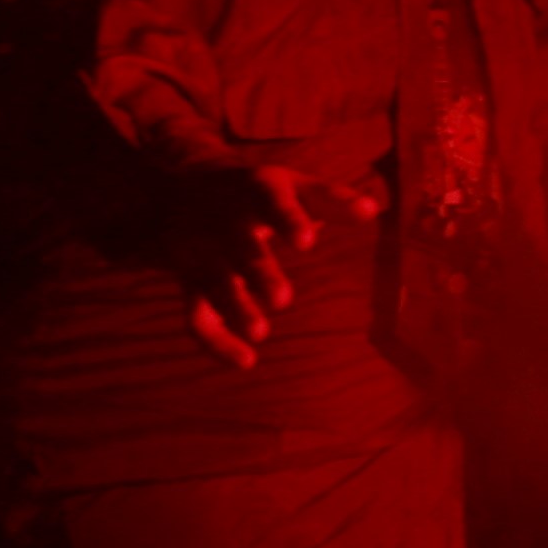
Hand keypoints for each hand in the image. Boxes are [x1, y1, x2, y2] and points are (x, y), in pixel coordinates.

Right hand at [175, 165, 347, 368]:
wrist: (176, 192)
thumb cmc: (256, 192)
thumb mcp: (291, 186)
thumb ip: (331, 199)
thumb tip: (371, 210)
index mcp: (255, 193)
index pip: (271, 203)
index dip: (288, 221)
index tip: (307, 242)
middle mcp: (224, 225)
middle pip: (239, 249)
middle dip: (259, 273)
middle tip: (282, 300)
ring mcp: (203, 255)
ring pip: (213, 283)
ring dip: (234, 308)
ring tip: (260, 333)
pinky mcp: (191, 284)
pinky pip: (196, 315)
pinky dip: (215, 341)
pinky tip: (245, 361)